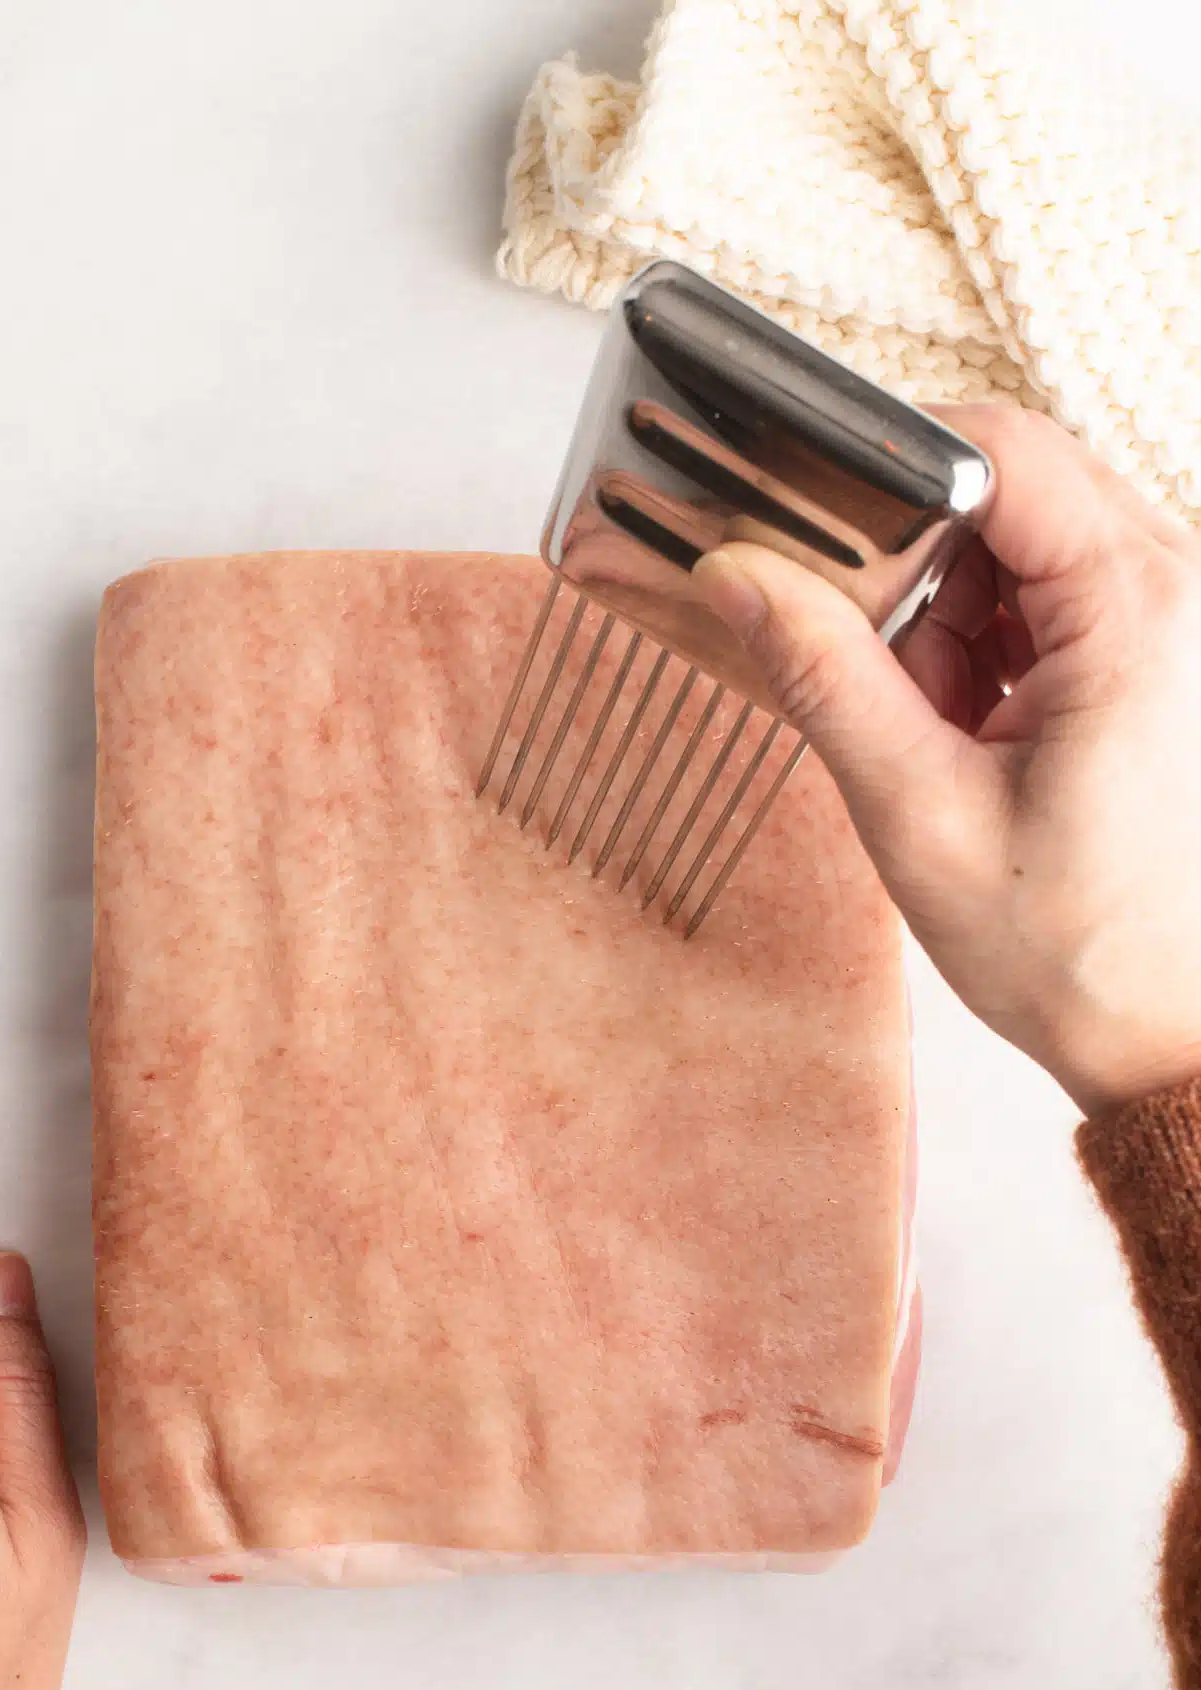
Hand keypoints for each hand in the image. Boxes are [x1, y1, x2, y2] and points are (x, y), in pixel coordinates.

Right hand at [693, 404, 1200, 1116]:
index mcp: (1138, 609)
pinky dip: (986, 647)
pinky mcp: (1160, 650)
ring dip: (947, 614)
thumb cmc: (1072, 948)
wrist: (1164, 1034)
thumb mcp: (918, 812)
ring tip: (939, 728)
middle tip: (877, 671)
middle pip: (1012, 486)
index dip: (890, 468)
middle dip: (915, 564)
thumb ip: (823, 677)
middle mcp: (1179, 587)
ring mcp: (1175, 617)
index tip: (814, 527)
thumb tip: (736, 574)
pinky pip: (1049, 594)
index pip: (1003, 451)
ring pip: (1022, 541)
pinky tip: (973, 731)